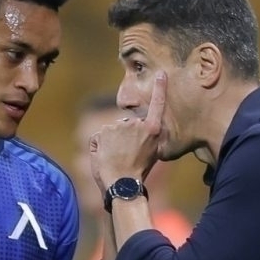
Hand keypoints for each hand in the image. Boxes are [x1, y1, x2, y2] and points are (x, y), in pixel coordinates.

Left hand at [90, 72, 166, 190]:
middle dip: (124, 136)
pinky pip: (99, 138)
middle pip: (128, 124)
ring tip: (116, 159)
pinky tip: (105, 159)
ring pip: (112, 131)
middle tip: (126, 156)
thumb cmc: (138, 173)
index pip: (157, 105)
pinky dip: (99, 147)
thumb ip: (147, 137)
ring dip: (111, 143)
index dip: (159, 89)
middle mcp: (137, 124)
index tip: (160, 73)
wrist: (123, 185)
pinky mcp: (104, 131)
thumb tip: (141, 127)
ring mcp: (119, 127)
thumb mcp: (152, 154)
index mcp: (153, 130)